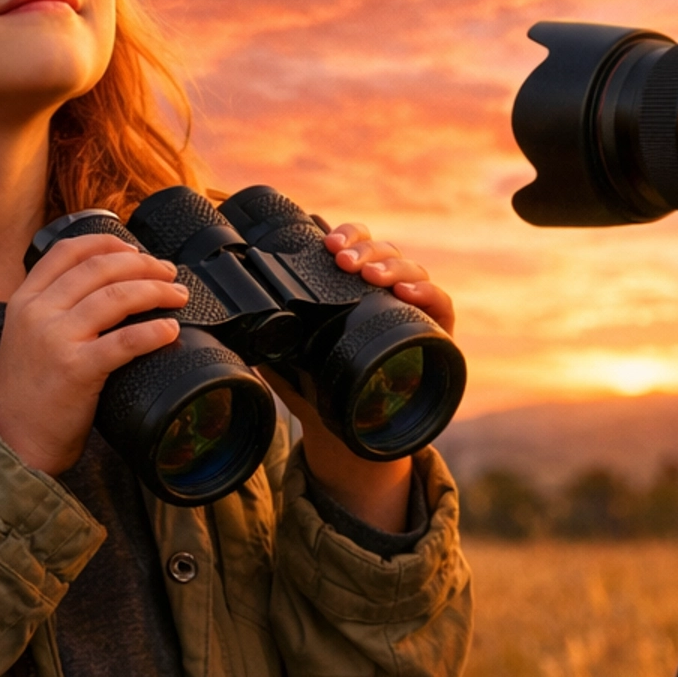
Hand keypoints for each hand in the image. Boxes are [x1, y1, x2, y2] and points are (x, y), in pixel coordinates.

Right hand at [0, 233, 188, 473]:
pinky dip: (153, 332)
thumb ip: (53, 307)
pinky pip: (124, 341)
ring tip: (178, 297)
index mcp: (25, 299)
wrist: (12, 439)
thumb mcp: (26, 334)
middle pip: (100, 268)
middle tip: (170, 274)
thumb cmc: (29, 391)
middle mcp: (38, 312)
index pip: (68, 250)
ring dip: (156, 292)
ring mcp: (56, 339)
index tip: (135, 248)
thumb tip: (107, 285)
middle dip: (144, 265)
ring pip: (116, 297)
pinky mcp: (75, 370)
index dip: (108, 242)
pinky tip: (170, 330)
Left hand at [263, 221, 454, 532]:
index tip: (327, 242)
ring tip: (371, 275)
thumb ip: (270, 345)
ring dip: (391, 265)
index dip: (346, 235)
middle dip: (364, 248)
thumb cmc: (324, 393)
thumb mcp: (293, 364)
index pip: (356, 246)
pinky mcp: (437, 333)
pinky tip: (407, 292)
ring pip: (411, 269)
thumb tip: (236, 330)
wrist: (357, 441)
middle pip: (383, 251)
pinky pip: (441, 304)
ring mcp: (415, 310)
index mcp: (356, 288)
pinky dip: (426, 293)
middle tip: (343, 259)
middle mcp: (388, 291)